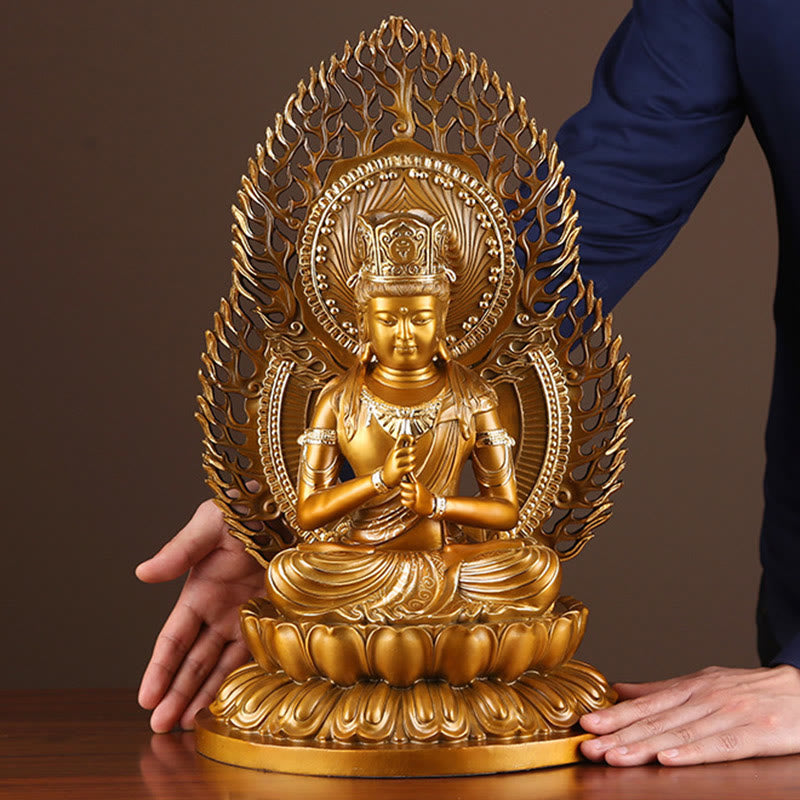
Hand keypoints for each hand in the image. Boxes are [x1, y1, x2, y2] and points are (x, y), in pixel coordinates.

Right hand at [136, 499, 262, 732]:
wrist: (291, 504)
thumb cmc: (246, 508)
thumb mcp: (210, 524)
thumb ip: (179, 551)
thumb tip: (142, 574)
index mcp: (199, 591)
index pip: (173, 639)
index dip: (159, 669)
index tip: (146, 699)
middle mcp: (220, 611)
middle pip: (193, 660)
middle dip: (176, 693)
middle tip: (161, 728)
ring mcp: (247, 617)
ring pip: (221, 666)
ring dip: (203, 694)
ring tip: (187, 726)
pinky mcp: (275, 617)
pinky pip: (257, 654)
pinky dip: (243, 679)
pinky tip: (233, 703)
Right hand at [380, 435, 415, 486]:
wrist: (385, 478)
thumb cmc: (393, 465)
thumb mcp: (395, 455)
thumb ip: (404, 448)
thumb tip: (414, 441)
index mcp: (394, 449)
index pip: (401, 437)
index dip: (409, 437)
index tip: (413, 440)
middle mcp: (395, 455)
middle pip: (408, 448)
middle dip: (413, 450)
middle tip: (413, 452)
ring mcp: (396, 463)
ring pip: (411, 458)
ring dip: (412, 459)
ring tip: (411, 460)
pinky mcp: (399, 471)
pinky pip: (409, 467)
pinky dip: (412, 467)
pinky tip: (410, 467)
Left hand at [400, 479, 434, 515]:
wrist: (433, 507)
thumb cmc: (427, 497)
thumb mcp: (423, 489)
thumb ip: (417, 485)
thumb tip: (409, 480)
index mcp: (420, 487)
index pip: (411, 480)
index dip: (406, 480)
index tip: (403, 481)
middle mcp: (418, 492)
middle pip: (407, 485)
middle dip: (402, 484)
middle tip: (401, 484)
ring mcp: (416, 498)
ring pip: (404, 493)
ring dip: (403, 493)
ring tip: (403, 493)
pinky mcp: (414, 505)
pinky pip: (404, 502)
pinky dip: (403, 501)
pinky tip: (403, 500)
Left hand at [580, 664, 799, 765]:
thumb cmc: (749, 690)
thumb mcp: (703, 684)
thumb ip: (661, 690)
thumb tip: (620, 690)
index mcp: (690, 687)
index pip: (646, 705)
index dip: (615, 716)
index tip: (587, 725)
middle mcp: (705, 698)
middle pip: (657, 720)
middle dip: (620, 735)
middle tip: (590, 746)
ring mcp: (729, 713)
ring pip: (680, 733)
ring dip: (645, 746)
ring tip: (616, 757)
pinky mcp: (756, 732)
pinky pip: (720, 745)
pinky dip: (692, 752)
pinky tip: (669, 759)